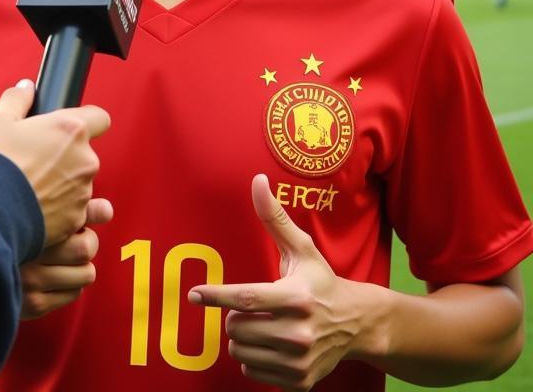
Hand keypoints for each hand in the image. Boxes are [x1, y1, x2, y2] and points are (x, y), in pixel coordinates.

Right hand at [0, 79, 109, 247]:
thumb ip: (17, 99)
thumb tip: (26, 87)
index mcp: (70, 129)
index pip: (99, 118)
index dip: (85, 120)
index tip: (66, 127)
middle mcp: (84, 161)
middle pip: (84, 153)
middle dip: (65, 156)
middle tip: (34, 160)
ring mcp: (82, 194)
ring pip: (79, 184)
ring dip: (62, 185)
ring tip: (31, 189)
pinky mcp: (75, 222)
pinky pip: (77, 213)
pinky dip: (64, 214)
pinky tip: (41, 212)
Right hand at [20, 197, 113, 318]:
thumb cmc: (10, 230)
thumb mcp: (37, 212)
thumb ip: (74, 208)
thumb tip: (108, 210)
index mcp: (27, 224)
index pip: (77, 221)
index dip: (86, 220)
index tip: (81, 220)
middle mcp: (29, 254)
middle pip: (85, 249)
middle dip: (87, 242)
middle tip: (74, 238)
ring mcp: (31, 282)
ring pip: (86, 273)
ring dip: (82, 265)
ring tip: (66, 258)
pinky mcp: (34, 305)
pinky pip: (74, 293)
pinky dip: (73, 283)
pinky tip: (57, 275)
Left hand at [189, 174, 360, 390]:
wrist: (358, 325)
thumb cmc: (321, 282)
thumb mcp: (301, 249)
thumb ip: (274, 217)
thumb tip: (257, 180)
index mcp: (296, 298)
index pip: (246, 299)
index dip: (216, 296)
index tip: (194, 294)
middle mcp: (299, 332)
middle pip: (237, 327)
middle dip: (234, 316)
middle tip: (251, 308)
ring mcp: (300, 361)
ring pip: (240, 352)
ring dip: (240, 339)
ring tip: (259, 325)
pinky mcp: (300, 382)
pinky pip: (252, 372)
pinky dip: (253, 359)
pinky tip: (270, 345)